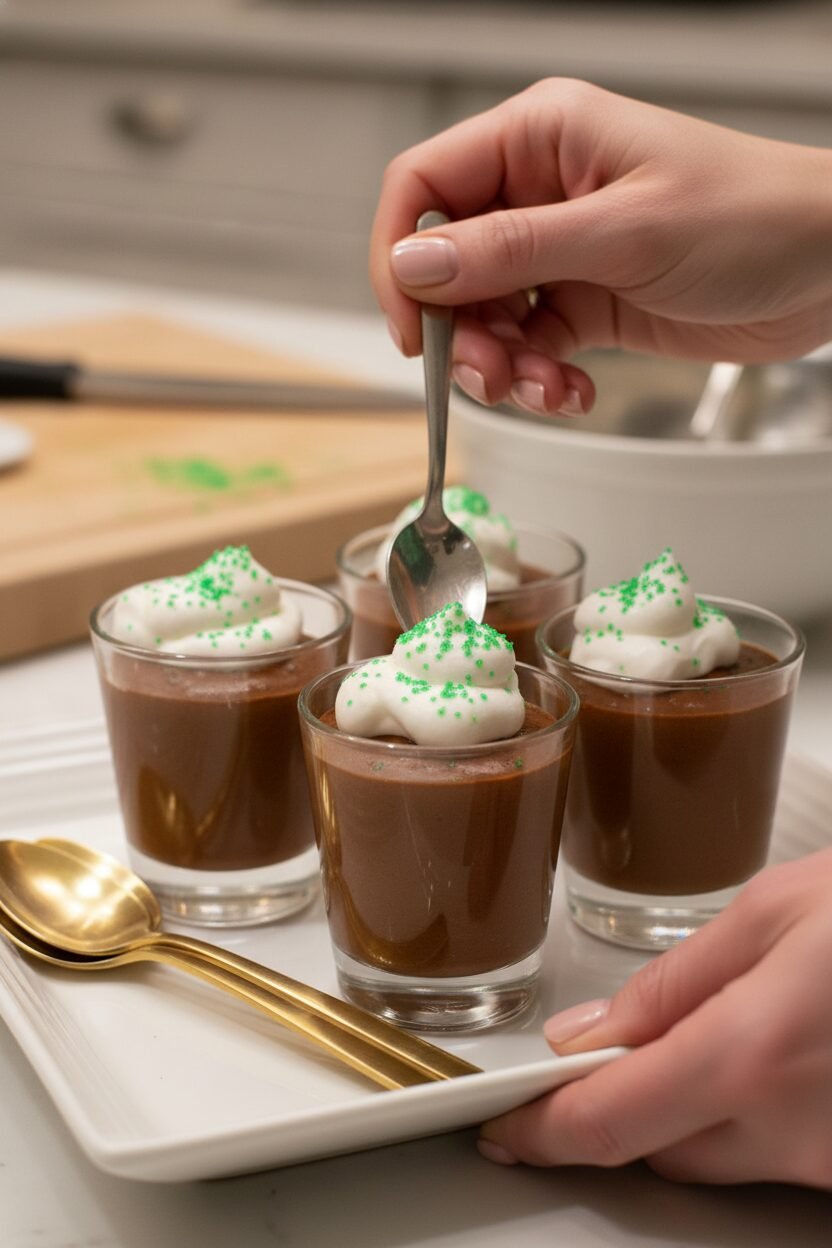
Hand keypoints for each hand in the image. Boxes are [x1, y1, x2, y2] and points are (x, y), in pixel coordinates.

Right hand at [371, 79, 831, 415]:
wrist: (828, 267)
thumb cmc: (749, 216)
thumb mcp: (622, 233)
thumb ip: (510, 250)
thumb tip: (415, 263)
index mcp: (540, 139)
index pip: (423, 186)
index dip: (401, 256)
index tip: (411, 324)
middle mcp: (540, 192)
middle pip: (447, 265)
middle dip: (459, 330)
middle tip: (487, 374)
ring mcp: (562, 251)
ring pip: (485, 316)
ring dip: (500, 366)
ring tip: (542, 390)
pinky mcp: (585, 302)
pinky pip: (531, 348)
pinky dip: (539, 381)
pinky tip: (572, 393)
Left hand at [478, 849, 831, 1188]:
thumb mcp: (772, 912)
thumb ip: (672, 981)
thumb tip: (592, 1031)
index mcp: (748, 1054)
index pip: (606, 1120)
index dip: (540, 1127)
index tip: (503, 1123)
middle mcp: (792, 1131)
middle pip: (658, 1146)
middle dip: (628, 1093)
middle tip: (630, 1036)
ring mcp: (830, 1162)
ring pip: (719, 1154)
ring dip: (698, 1103)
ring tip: (745, 1014)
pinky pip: (775, 1154)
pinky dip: (756, 1110)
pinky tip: (783, 1047)